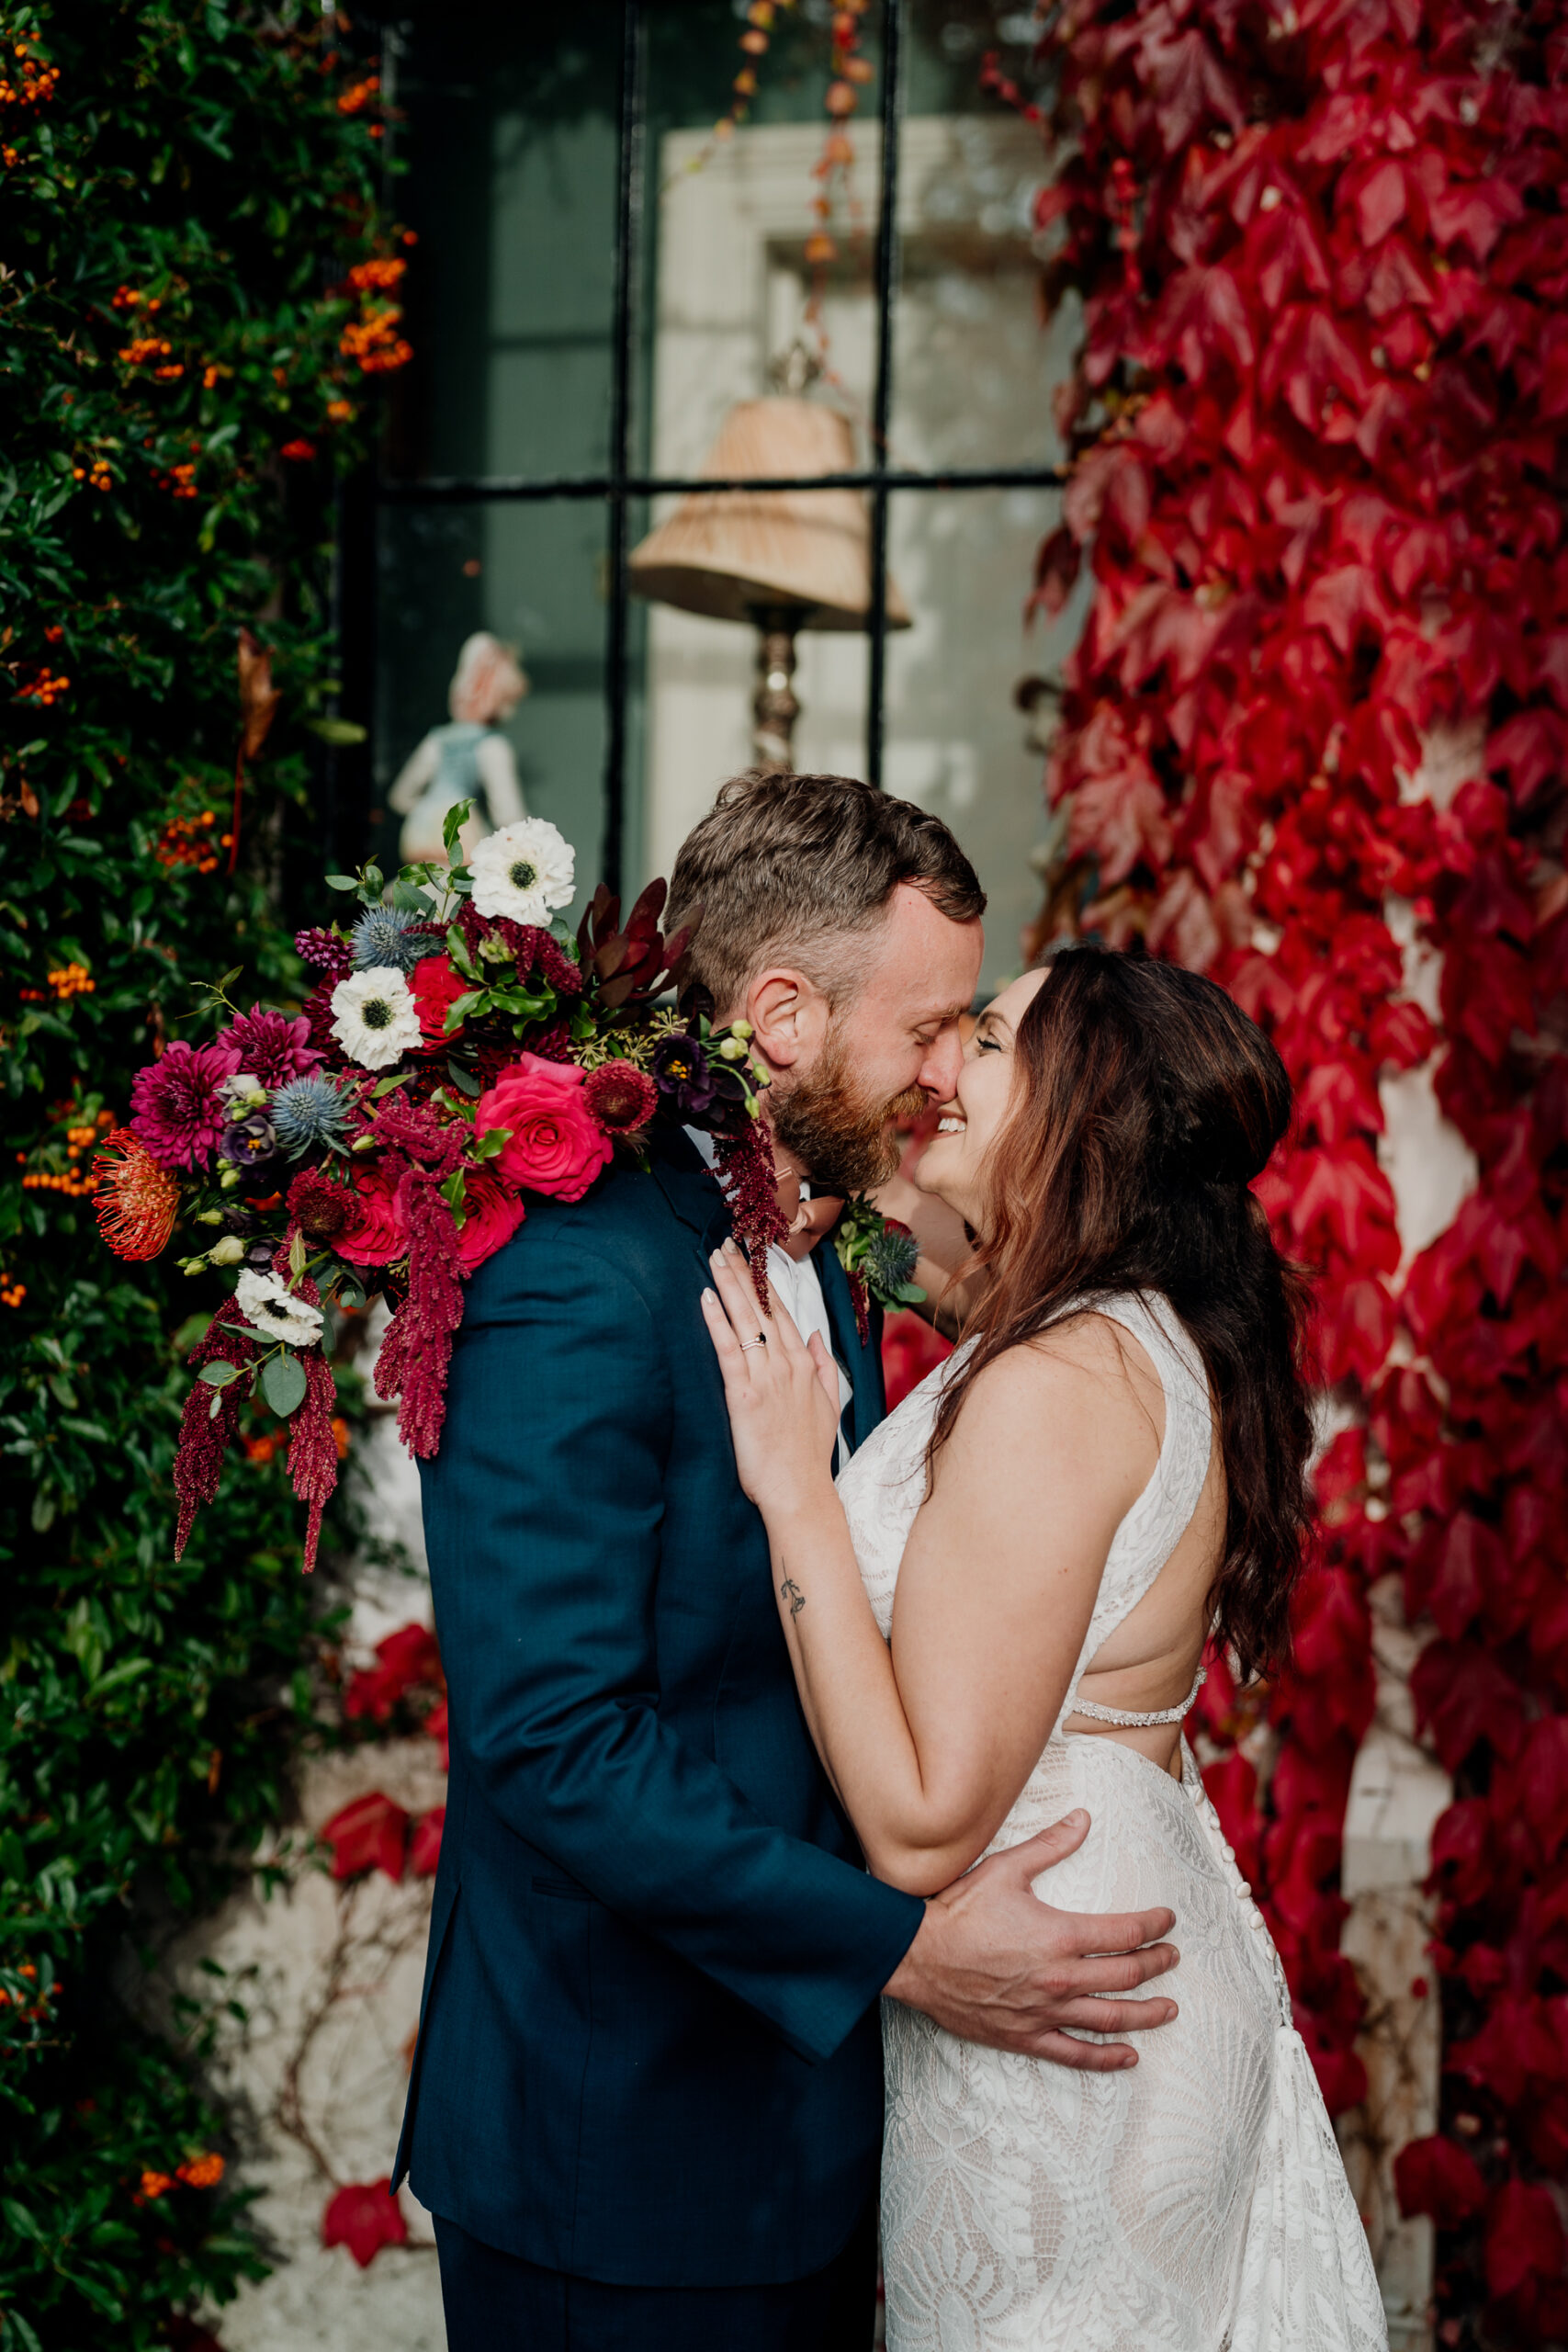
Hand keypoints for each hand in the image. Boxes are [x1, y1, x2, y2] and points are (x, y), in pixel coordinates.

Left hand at [701, 1239, 840, 1518]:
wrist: (799, 1491)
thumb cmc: (808, 1454)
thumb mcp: (828, 1404)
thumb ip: (824, 1365)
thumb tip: (815, 1333)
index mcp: (806, 1364)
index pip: (782, 1312)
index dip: (764, 1282)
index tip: (751, 1257)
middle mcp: (787, 1364)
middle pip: (762, 1307)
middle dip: (743, 1273)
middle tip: (726, 1244)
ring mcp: (767, 1377)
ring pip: (746, 1320)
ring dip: (728, 1285)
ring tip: (714, 1258)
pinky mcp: (744, 1396)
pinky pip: (728, 1350)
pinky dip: (716, 1322)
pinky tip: (706, 1298)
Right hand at [883, 1808, 1179, 2070]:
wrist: (916, 1956)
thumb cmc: (959, 1911)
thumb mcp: (1006, 1868)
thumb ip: (1050, 1845)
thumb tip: (1083, 1819)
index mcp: (1060, 1935)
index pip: (1125, 1932)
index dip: (1154, 1924)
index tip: (1167, 1920)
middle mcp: (1060, 1977)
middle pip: (1127, 1975)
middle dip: (1158, 1964)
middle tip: (1173, 1957)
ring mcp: (1045, 2011)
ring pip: (1110, 2018)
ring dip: (1146, 2014)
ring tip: (1168, 2009)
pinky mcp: (1026, 2036)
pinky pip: (1075, 2054)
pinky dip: (1106, 2058)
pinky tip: (1128, 2056)